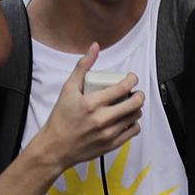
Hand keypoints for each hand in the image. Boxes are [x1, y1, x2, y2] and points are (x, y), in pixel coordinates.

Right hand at [30, 44, 143, 170]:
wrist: (56, 145)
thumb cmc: (61, 118)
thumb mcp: (68, 89)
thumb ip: (83, 67)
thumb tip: (94, 48)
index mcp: (91, 103)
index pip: (121, 88)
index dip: (131, 79)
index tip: (131, 77)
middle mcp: (102, 119)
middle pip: (133, 103)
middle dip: (138, 94)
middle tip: (135, 91)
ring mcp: (108, 133)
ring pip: (135, 117)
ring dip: (136, 108)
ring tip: (129, 104)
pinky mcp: (112, 144)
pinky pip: (132, 131)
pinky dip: (133, 123)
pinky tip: (127, 118)